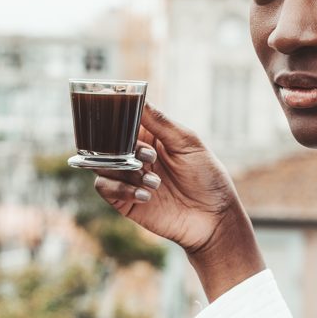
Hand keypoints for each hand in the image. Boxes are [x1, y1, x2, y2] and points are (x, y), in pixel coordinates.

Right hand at [92, 105, 264, 299]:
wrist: (213, 218)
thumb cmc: (207, 177)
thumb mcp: (188, 143)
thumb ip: (161, 123)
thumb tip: (139, 100)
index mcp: (149, 136)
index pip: (122, 119)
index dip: (116, 116)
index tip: (117, 117)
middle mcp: (135, 154)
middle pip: (107, 141)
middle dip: (121, 148)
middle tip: (147, 158)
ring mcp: (128, 177)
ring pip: (103, 163)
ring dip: (127, 171)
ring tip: (156, 182)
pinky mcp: (124, 200)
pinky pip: (105, 187)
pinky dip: (121, 189)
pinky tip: (146, 196)